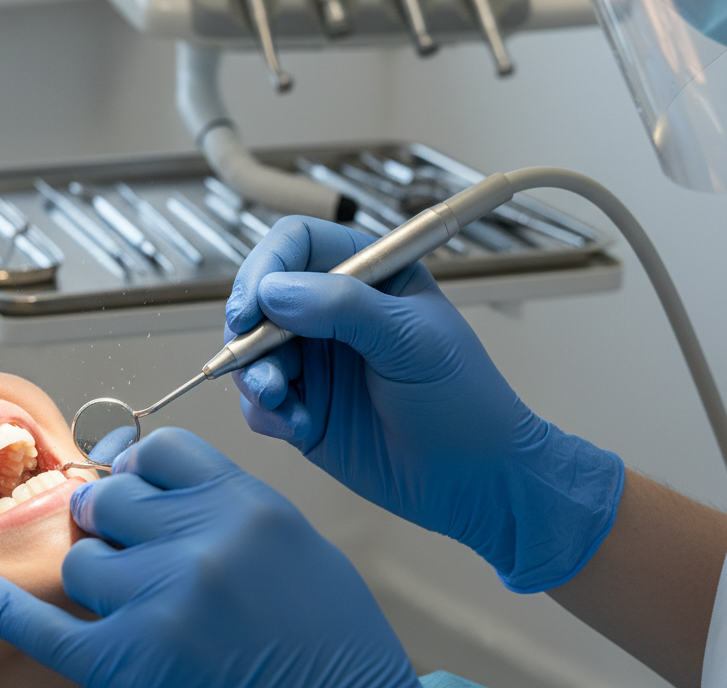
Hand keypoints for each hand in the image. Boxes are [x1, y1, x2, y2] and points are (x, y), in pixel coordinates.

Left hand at [0, 428, 419, 687]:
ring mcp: (163, 601)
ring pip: (82, 558)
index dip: (143, 466)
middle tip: (132, 542)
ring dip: (96, 573)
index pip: (161, 449)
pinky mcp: (131, 662)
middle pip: (113, 498)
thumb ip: (215, 495)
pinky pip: (47, 627)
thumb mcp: (284, 534)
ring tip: (132, 597)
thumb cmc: (324, 626)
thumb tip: (140, 470)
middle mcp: (200, 541)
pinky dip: (2, 608)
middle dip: (114, 518)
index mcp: (242, 502)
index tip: (140, 483)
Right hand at [227, 216, 623, 592]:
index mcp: (366, 275)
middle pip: (261, 295)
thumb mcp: (412, 341)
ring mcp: (315, 360)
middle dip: (249, 327)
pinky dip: (265, 412)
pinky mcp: (303, 406)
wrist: (477, 481)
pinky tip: (299, 427)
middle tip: (250, 357)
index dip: (267, 266)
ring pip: (252, 350)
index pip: (298, 244)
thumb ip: (344, 308)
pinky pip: (259, 400)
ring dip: (255, 374)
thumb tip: (275, 292)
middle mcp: (332, 311)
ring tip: (281, 401)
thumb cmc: (464, 399)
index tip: (252, 306)